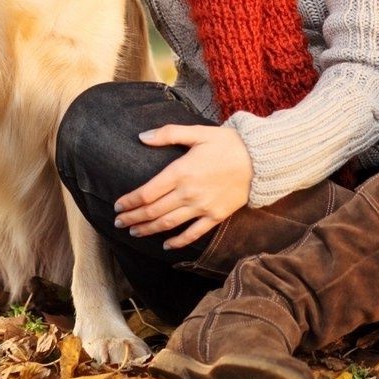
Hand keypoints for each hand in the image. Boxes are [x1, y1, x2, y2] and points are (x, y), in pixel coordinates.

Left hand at [113, 126, 252, 249]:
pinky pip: (193, 233)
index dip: (129, 202)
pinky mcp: (215, 216)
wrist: (260, 160)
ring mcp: (202, 207)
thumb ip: (168, 134)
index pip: (146, 193)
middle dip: (133, 218)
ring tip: (134, 233)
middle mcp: (188, 193)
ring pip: (168, 224)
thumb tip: (142, 137)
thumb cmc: (228, 143)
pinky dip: (178, 242)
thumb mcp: (198, 132)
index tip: (118, 206)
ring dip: (148, 230)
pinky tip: (166, 245)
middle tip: (119, 223)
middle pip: (153, 211)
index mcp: (180, 172)